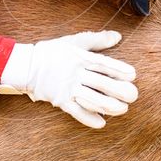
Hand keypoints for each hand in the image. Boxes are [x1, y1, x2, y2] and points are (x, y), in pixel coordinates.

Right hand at [0, 30, 137, 128]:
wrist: (26, 66)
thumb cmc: (52, 52)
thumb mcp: (74, 42)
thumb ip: (97, 40)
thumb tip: (117, 36)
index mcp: (80, 58)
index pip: (103, 64)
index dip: (118, 69)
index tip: (133, 75)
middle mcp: (75, 74)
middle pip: (101, 83)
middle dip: (118, 90)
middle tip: (133, 95)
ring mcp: (68, 88)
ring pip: (92, 99)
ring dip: (109, 106)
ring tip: (123, 109)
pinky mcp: (60, 101)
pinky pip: (76, 112)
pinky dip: (89, 118)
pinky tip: (101, 123)